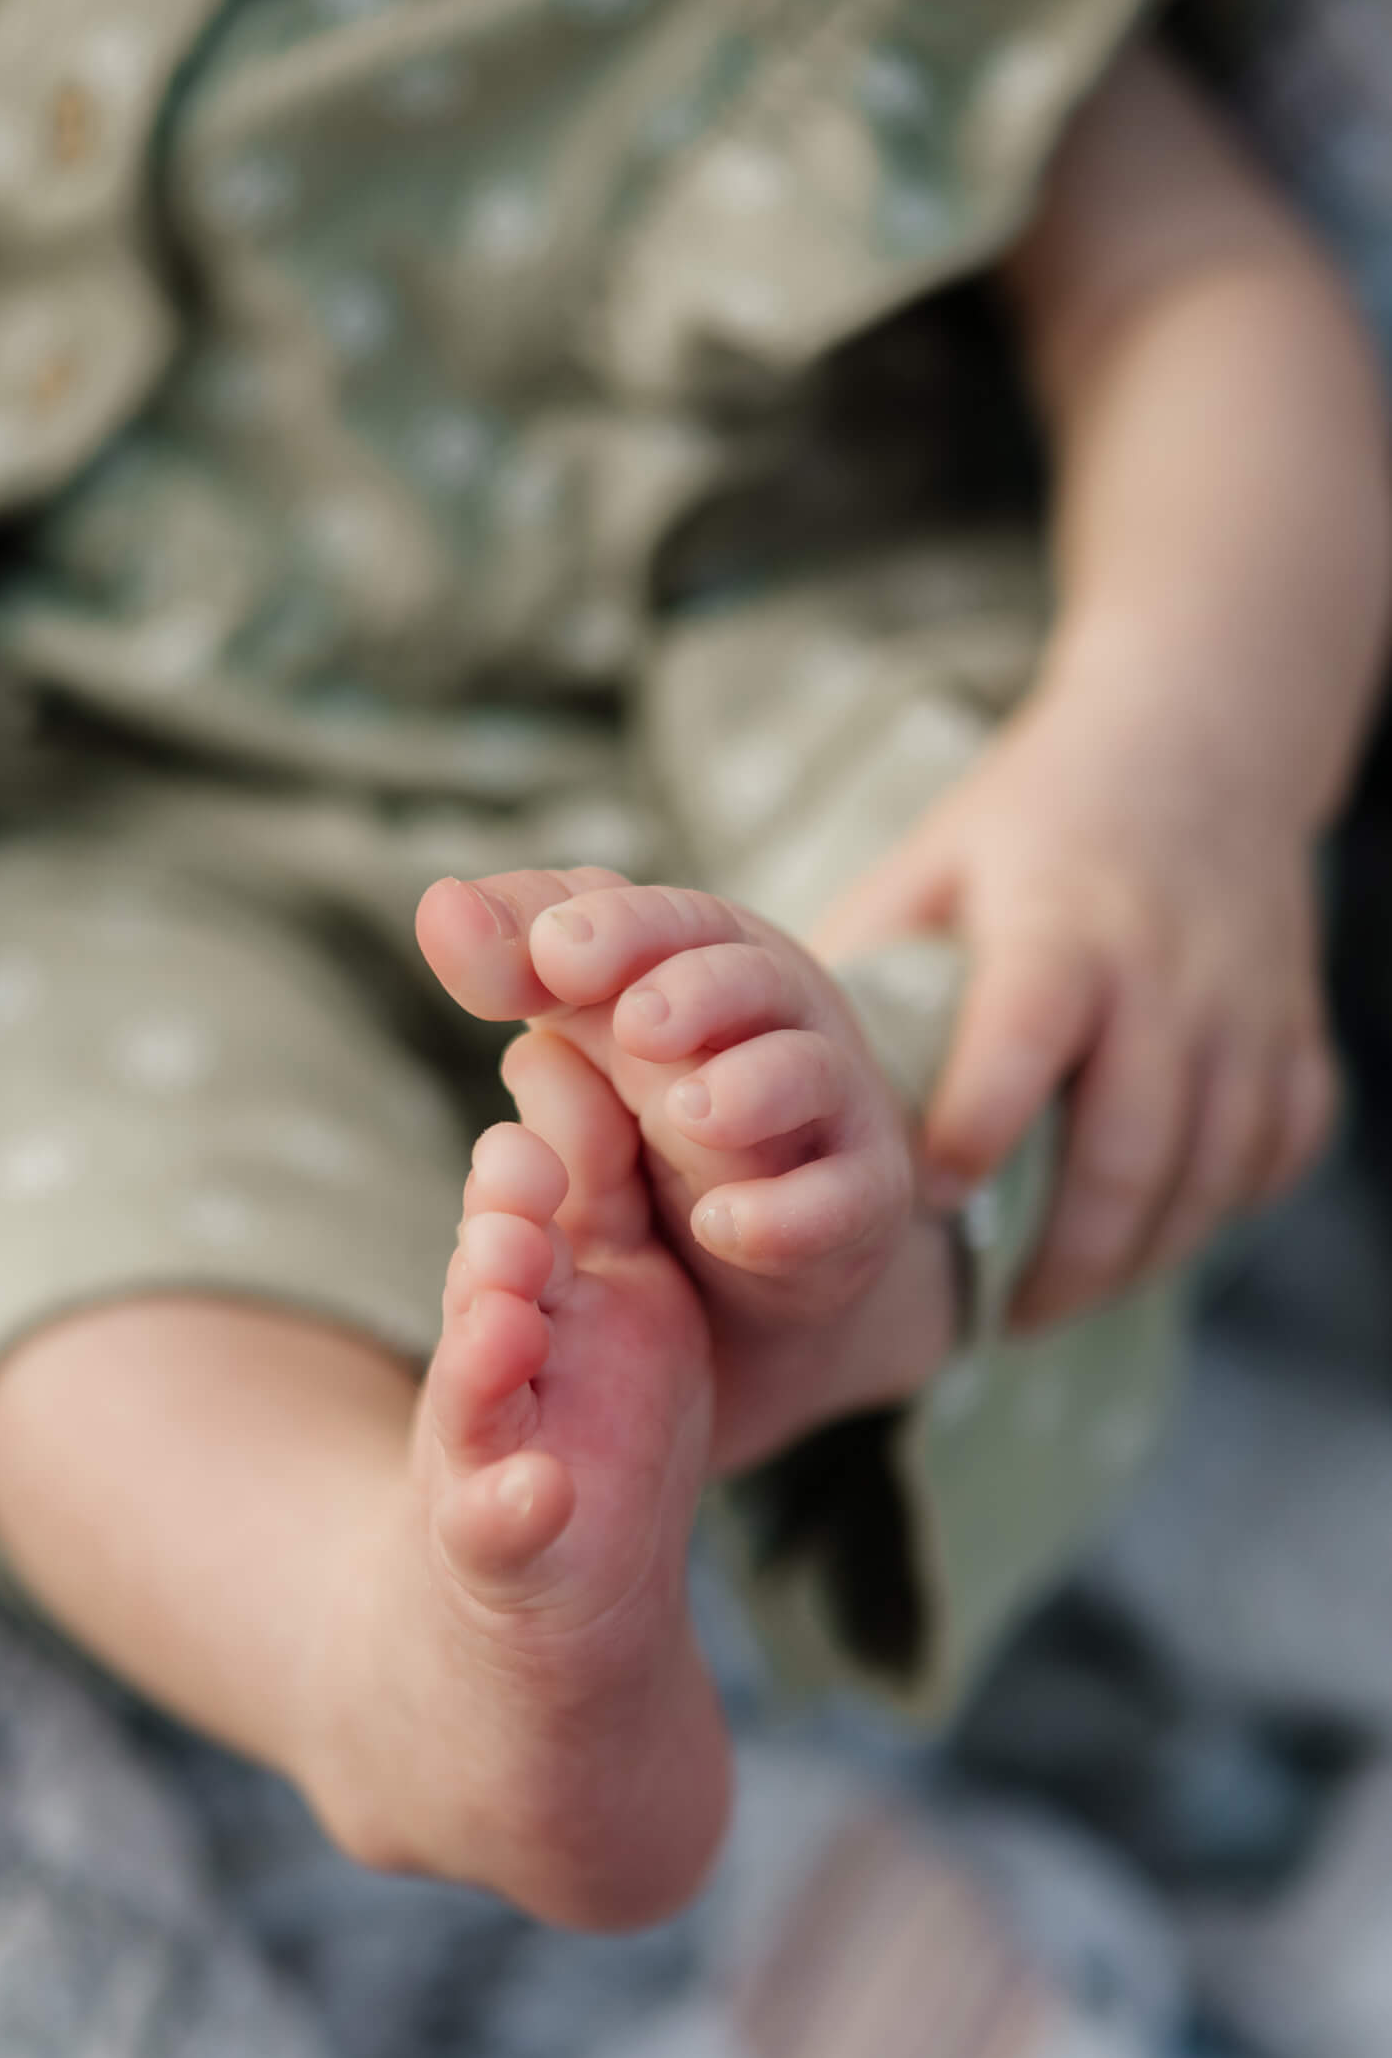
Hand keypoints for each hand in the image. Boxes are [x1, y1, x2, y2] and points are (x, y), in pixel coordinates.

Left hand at [813, 707, 1337, 1326]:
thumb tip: (758, 1069)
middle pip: (1133, 1146)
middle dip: (1066, 1256)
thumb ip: (862, 965)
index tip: (930, 1201)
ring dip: (1139, 1257)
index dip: (978, 1127)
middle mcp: (1168, 973)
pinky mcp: (1299, 1031)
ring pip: (1213, 1170)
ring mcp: (1248, 1008)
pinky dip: (1222, 1208)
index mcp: (1062, 925)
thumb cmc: (1032, 823)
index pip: (1026, 1038)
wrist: (1198, 740)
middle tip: (1000, 1317)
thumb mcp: (930, 864)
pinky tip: (1155, 1235)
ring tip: (1058, 1300)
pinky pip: (1279, 1149)